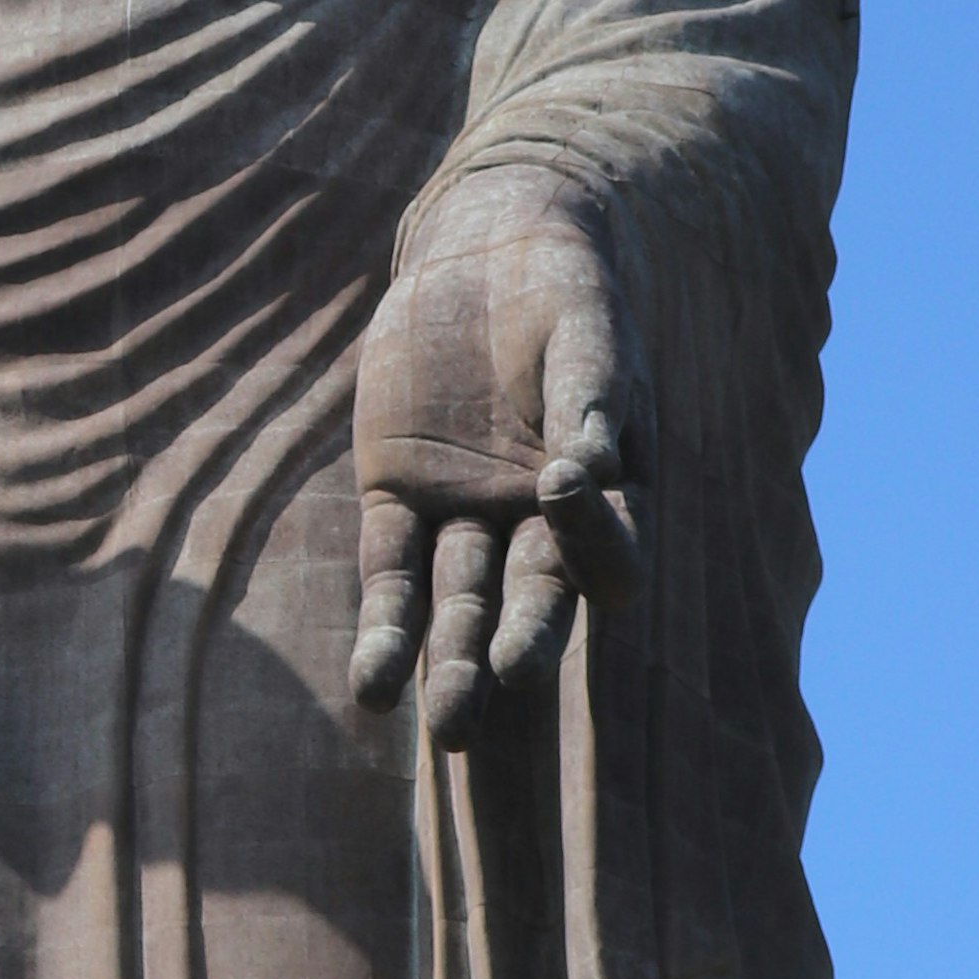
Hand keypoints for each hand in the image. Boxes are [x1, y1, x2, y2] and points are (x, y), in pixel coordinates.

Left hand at [349, 189, 642, 749]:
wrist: (488, 253)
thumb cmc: (562, 296)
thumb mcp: (584, 340)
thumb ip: (590, 402)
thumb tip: (593, 468)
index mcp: (605, 497)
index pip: (608, 554)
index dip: (592, 537)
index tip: (561, 485)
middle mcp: (537, 526)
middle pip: (534, 600)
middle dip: (523, 642)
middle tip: (505, 683)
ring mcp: (466, 518)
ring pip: (460, 606)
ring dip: (451, 663)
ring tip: (446, 725)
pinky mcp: (398, 501)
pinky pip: (390, 576)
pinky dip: (383, 630)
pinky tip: (370, 688)